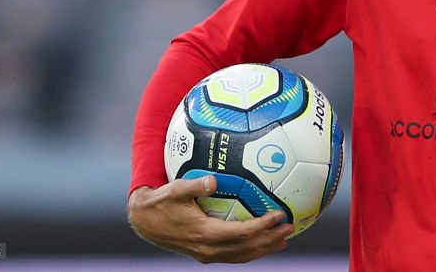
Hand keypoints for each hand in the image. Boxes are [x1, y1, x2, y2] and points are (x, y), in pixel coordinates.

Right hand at [127, 175, 292, 262]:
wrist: (145, 223)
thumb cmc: (162, 203)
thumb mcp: (175, 190)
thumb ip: (194, 186)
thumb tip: (213, 180)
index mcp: (204, 234)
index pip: (241, 233)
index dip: (262, 226)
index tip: (279, 215)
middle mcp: (208, 249)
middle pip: (247, 248)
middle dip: (270, 239)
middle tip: (290, 227)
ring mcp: (207, 254)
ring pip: (242, 256)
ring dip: (264, 248)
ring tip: (283, 239)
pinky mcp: (205, 254)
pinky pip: (234, 256)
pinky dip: (251, 251)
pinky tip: (262, 243)